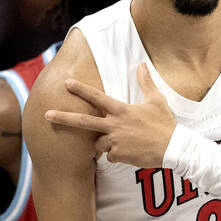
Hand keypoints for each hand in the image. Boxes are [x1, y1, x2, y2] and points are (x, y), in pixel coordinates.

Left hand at [45, 63, 175, 166]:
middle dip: (64, 118)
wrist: (174, 148)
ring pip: (99, 143)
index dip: (81, 89)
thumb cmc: (165, 123)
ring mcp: (115, 142)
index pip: (97, 98)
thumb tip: (142, 64)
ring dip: (106, 142)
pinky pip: (111, 156)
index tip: (67, 83)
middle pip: (83, 122)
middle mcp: (114, 126)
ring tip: (126, 141)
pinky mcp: (119, 156)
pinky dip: (117, 155)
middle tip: (47, 115)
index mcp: (121, 110)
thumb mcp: (156, 100)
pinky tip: (131, 152)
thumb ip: (146, 82)